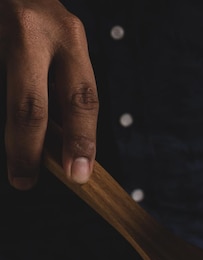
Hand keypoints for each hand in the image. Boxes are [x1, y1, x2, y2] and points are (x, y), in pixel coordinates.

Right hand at [0, 0, 97, 188]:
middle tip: (26, 180)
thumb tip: (64, 144)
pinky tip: (10, 131)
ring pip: (8, 99)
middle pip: (32, 105)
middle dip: (30, 150)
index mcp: (68, 37)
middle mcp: (35, 31)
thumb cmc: (38, 22)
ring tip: (17, 166)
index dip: (81, 141)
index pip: (81, 99)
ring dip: (14, 136)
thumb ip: (63, 88)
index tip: (78, 174)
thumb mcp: (62, 47)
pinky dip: (3, 113)